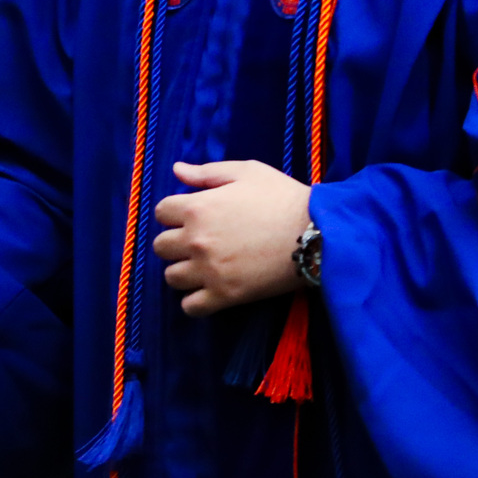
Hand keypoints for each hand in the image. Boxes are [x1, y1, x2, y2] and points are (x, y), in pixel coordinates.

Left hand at [152, 159, 310, 315]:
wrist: (316, 233)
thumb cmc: (283, 197)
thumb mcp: (247, 172)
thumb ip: (207, 172)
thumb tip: (177, 170)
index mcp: (198, 207)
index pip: (161, 212)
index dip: (174, 213)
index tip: (190, 216)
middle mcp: (196, 240)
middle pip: (161, 247)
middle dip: (176, 242)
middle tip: (198, 242)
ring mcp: (209, 270)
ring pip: (172, 277)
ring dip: (183, 271)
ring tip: (203, 267)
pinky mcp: (225, 296)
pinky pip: (190, 307)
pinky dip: (195, 301)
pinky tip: (208, 291)